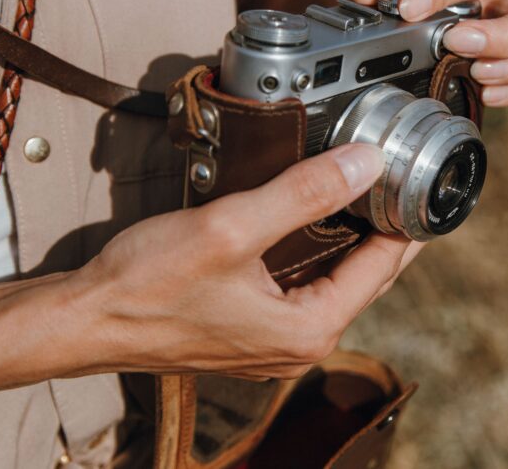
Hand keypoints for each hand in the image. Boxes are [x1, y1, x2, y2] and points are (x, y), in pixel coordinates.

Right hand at [77, 143, 421, 379]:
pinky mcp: (254, 332)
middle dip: (389, 231)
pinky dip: (322, 257)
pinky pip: (307, 291)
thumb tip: (366, 163)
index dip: (407, 220)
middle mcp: (300, 345)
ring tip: (373, 196)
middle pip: (367, 278)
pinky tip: (320, 227)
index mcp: (309, 329)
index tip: (422, 182)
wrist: (85, 319)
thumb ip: (304, 194)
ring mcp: (276, 343)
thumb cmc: (147, 285)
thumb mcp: (233, 228)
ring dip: (356, 243)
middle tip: (404, 183)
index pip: (383, 267)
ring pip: (338, 284)